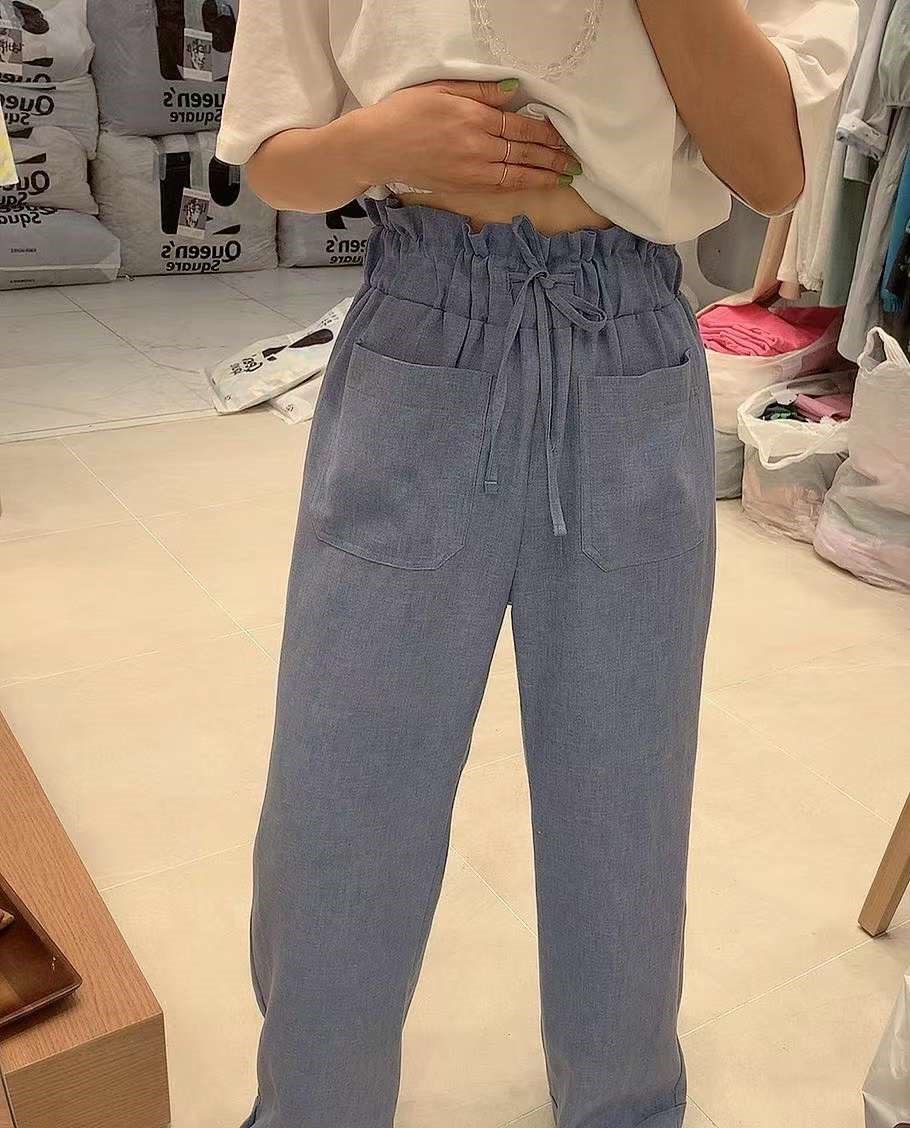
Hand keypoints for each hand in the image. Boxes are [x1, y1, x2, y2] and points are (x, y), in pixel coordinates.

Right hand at [355, 79, 580, 191]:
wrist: (377, 148)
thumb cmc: (404, 112)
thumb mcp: (441, 89)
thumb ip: (479, 91)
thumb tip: (513, 90)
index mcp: (473, 119)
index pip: (520, 127)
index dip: (545, 133)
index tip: (562, 136)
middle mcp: (477, 148)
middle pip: (524, 153)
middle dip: (552, 157)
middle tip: (574, 162)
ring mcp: (471, 172)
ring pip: (516, 175)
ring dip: (543, 176)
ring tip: (564, 177)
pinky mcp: (462, 187)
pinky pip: (499, 188)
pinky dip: (521, 186)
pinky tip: (534, 184)